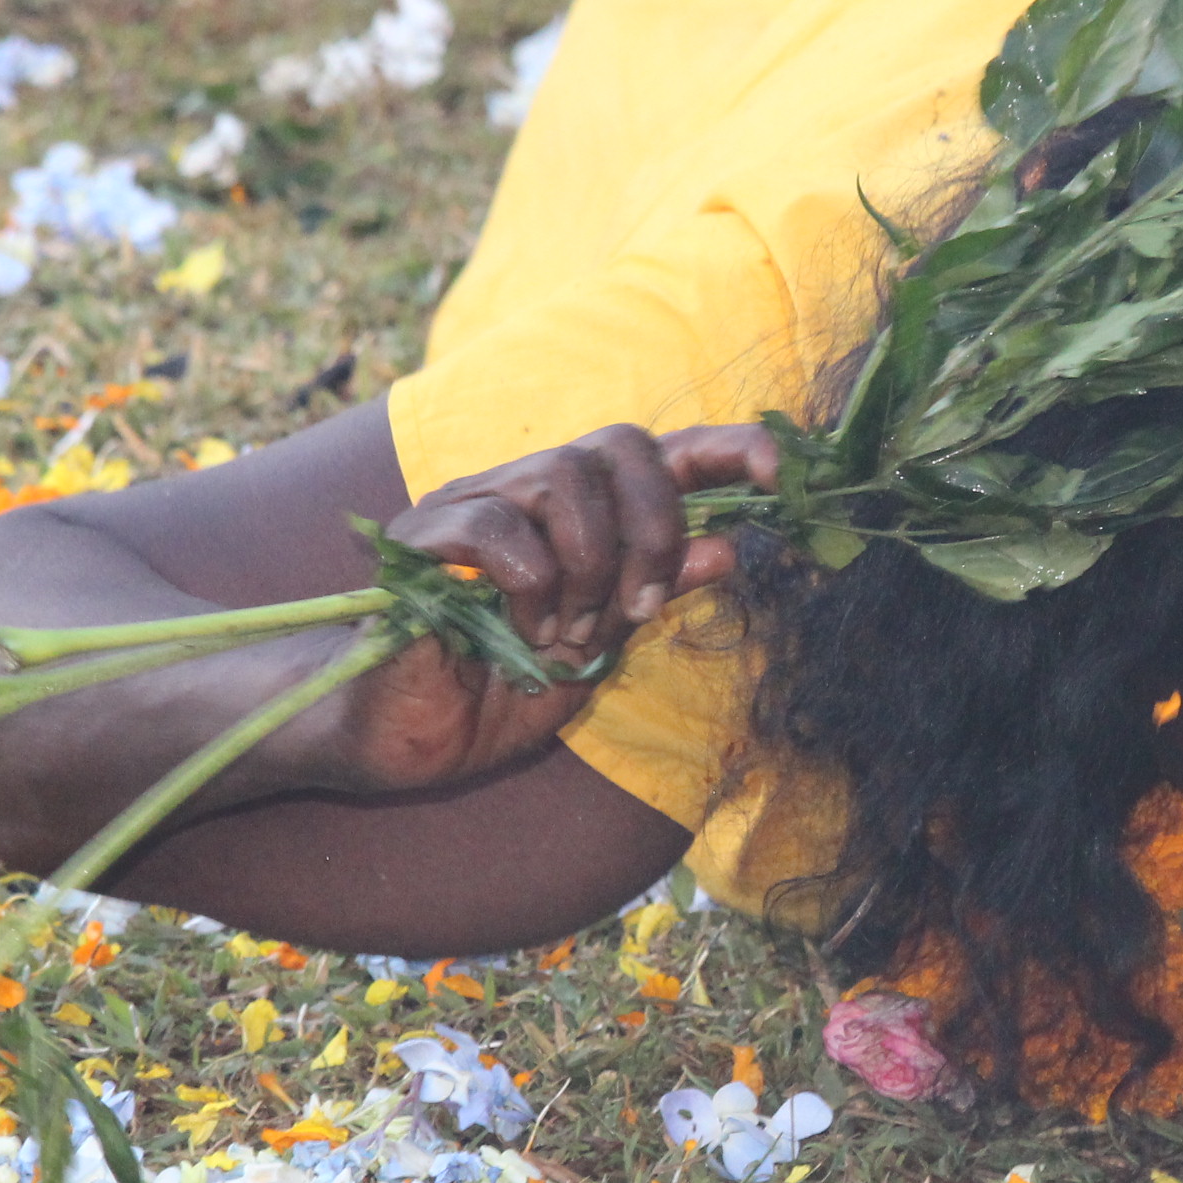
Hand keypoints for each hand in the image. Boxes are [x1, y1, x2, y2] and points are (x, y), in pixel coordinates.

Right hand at [314, 422, 771, 793]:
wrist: (402, 738)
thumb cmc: (495, 691)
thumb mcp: (599, 650)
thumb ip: (655, 596)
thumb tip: (729, 547)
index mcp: (579, 516)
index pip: (660, 453)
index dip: (723, 449)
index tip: (780, 471)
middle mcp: (527, 491)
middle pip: (620, 445)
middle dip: (652, 529)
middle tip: (638, 609)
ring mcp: (473, 503)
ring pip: (563, 477)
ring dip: (587, 565)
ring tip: (565, 633)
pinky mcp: (422, 534)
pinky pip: (498, 525)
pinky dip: (530, 585)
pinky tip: (520, 630)